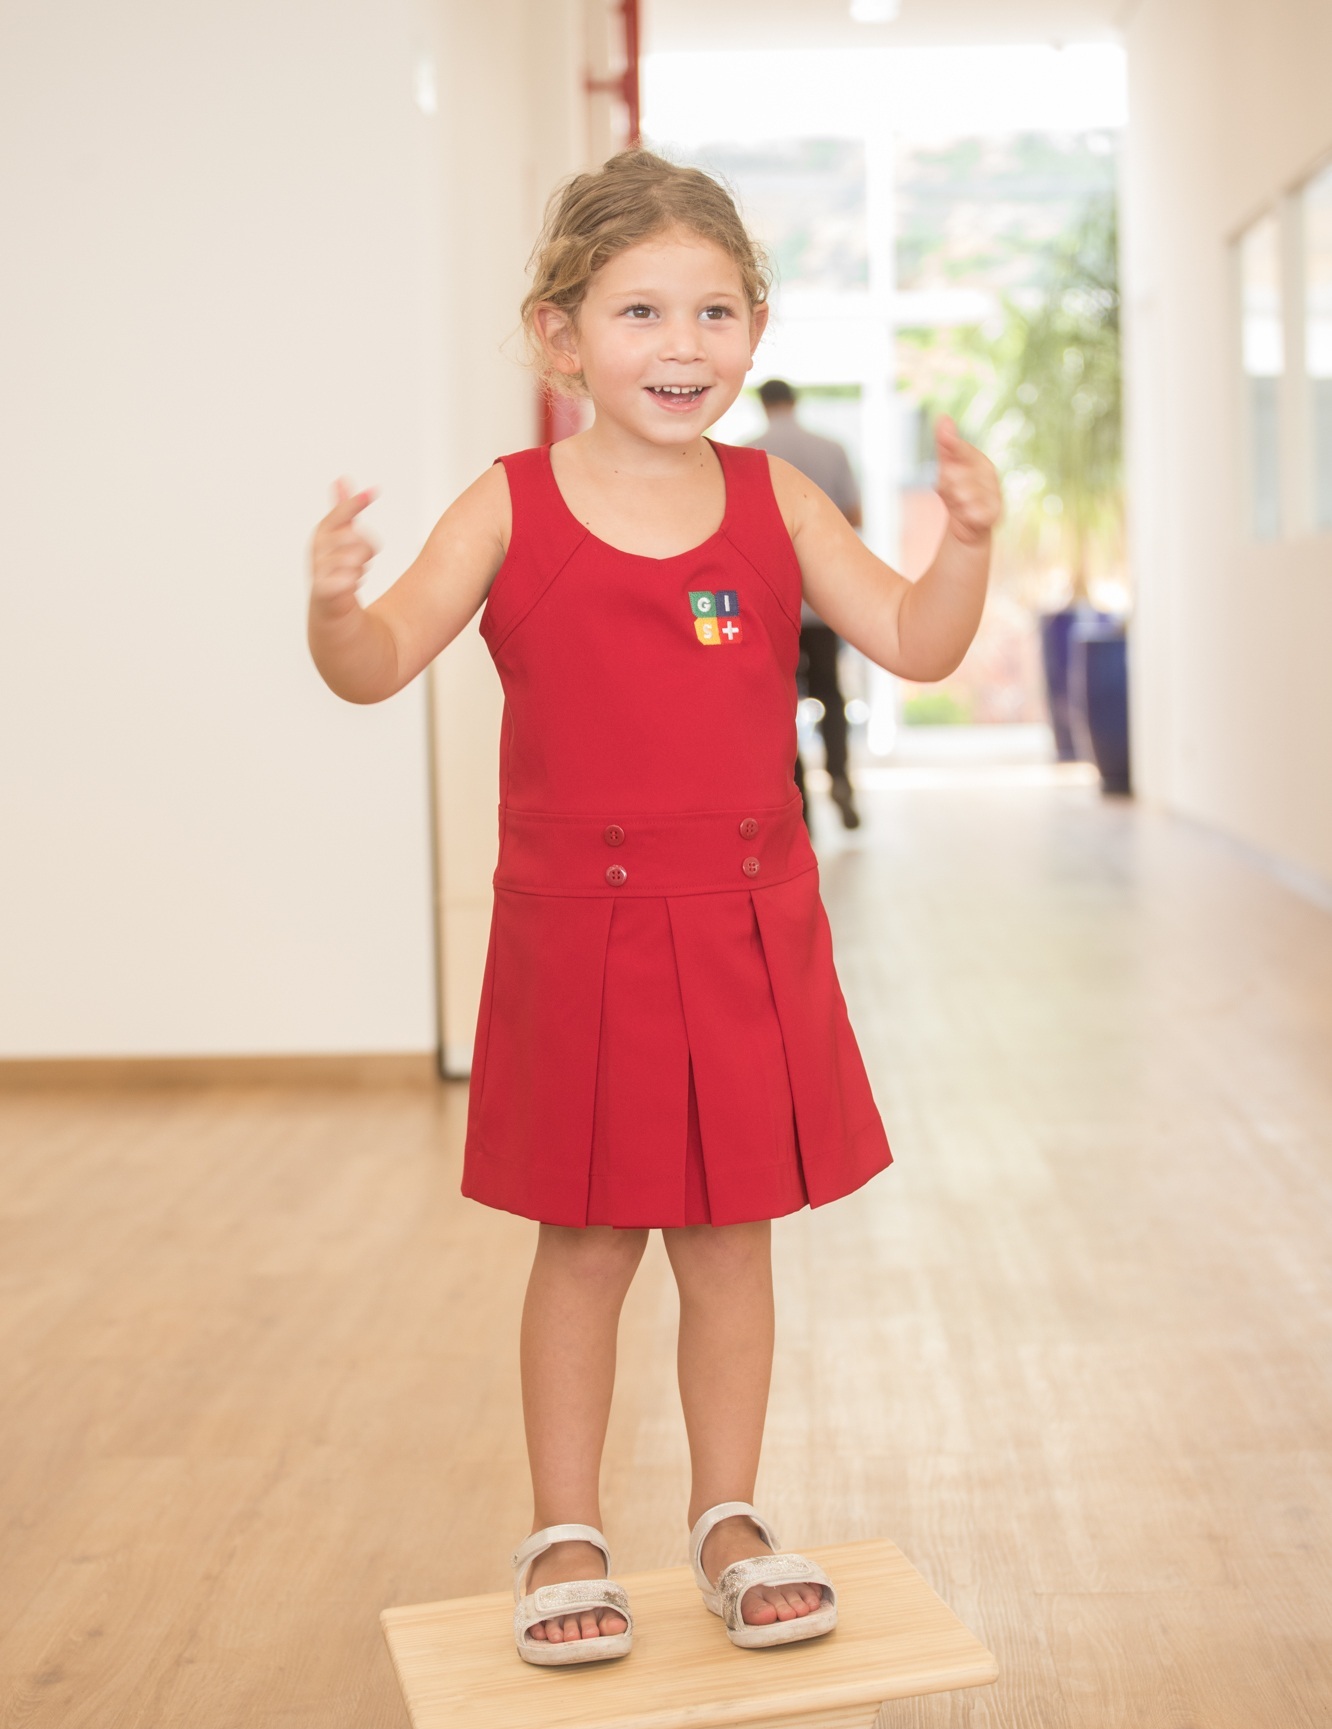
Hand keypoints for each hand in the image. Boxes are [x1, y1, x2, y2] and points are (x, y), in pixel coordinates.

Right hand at [310, 478, 378, 613]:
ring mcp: (319, 573)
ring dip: (361, 568)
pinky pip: (345, 579)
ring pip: (353, 557)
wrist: (332, 618)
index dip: (353, 504)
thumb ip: (343, 511)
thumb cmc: (337, 575)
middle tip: (364, 559)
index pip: (337, 516)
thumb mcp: (342, 539)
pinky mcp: (323, 593)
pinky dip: (352, 580)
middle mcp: (317, 553)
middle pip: (352, 536)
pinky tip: (351, 585)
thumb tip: (342, 479)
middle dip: (367, 547)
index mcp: (322, 537)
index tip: (374, 491)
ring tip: (355, 575)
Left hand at [935, 417, 1001, 546]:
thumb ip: (945, 446)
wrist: (967, 525)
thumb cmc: (956, 492)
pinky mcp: (994, 513)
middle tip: (945, 488)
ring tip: (956, 503)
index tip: (942, 436)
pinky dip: (965, 513)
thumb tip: (943, 417)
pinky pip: (973, 511)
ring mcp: (994, 494)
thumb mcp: (947, 468)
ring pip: (964, 494)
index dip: (953, 444)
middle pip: (959, 474)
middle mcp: (989, 475)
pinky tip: (964, 513)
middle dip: (946, 483)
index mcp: (978, 460)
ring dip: (954, 500)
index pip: (964, 450)